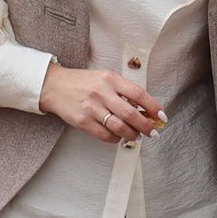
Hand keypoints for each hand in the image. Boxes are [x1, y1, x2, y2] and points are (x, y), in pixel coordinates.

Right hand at [40, 64, 163, 144]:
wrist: (54, 86)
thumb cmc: (83, 83)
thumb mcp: (105, 78)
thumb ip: (123, 91)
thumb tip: (144, 109)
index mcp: (111, 79)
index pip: (138, 94)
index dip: (153, 107)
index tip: (161, 116)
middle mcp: (102, 92)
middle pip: (131, 114)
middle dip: (146, 126)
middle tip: (152, 131)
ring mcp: (92, 108)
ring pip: (120, 127)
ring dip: (132, 135)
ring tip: (136, 136)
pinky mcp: (83, 121)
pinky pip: (105, 135)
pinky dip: (116, 139)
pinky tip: (118, 137)